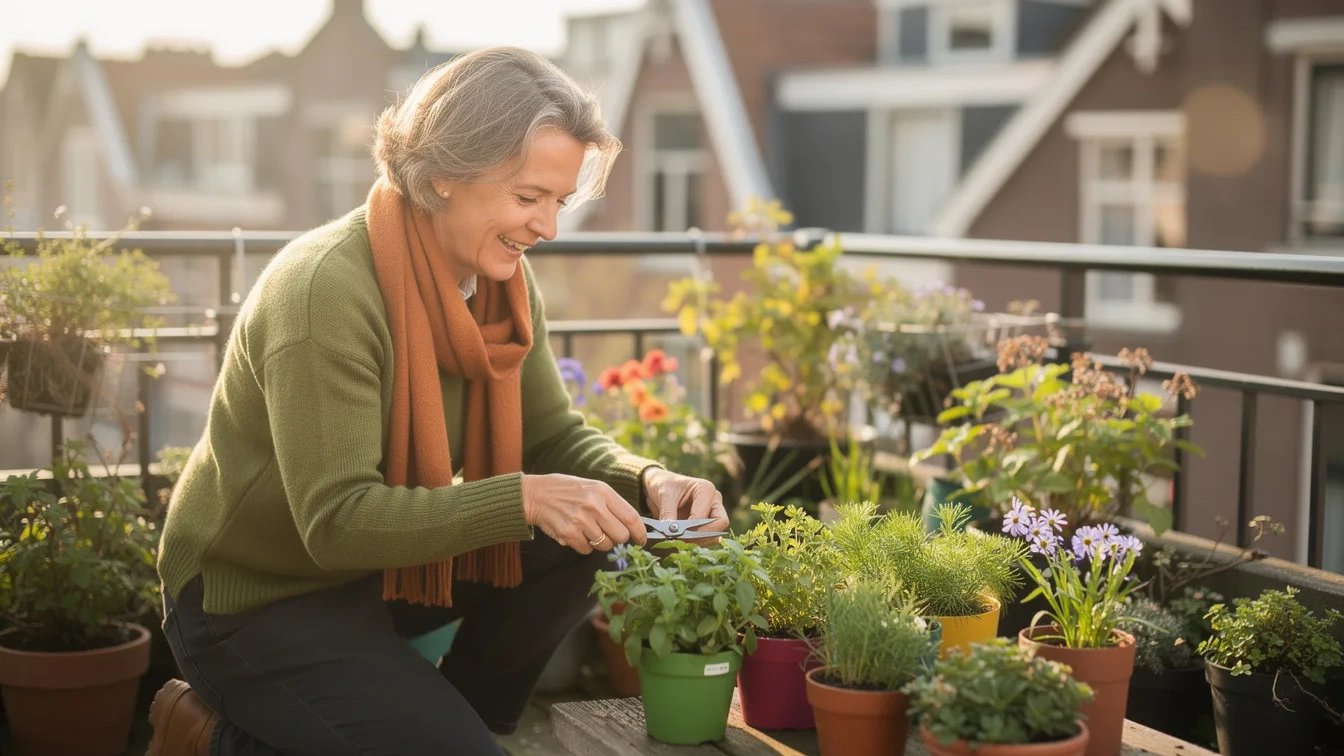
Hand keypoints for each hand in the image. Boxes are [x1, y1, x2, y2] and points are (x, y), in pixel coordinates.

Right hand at [521, 474, 647, 554]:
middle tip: (608, 533)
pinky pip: (587, 550)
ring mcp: (581, 520)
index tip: (642, 540)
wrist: (535, 494)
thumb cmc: (566, 490)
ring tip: (588, 530)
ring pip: (604, 545)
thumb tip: (632, 525)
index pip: (631, 516)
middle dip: (617, 539)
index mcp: (602, 491)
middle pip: (621, 535)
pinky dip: (583, 546)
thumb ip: (611, 504)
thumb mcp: (591, 487)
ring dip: (599, 543)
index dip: (640, 532)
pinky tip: (575, 533)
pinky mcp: (568, 534)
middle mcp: (594, 505)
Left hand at [642, 468, 728, 544]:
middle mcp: (714, 500)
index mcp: (706, 489)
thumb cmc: (663, 486)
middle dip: (703, 535)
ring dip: (700, 541)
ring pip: (716, 533)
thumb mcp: (664, 496)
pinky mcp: (707, 523)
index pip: (709, 514)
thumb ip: (668, 514)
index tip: (678, 535)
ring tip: (680, 542)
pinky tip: (683, 543)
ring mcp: (712, 512)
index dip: (695, 528)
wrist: (659, 486)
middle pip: (721, 523)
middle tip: (683, 540)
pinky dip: (697, 543)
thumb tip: (670, 533)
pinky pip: (708, 537)